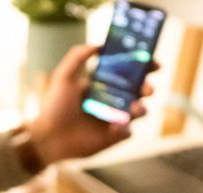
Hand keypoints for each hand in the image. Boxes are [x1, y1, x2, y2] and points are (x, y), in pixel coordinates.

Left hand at [25, 45, 155, 168]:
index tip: (153, 63)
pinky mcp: (114, 137)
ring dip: (141, 109)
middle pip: (139, 91)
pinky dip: (125, 128)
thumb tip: (99, 45)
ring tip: (135, 109)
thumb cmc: (54, 106)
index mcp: (104, 83)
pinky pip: (128, 132)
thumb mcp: (63, 77)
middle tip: (148, 89)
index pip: (129, 72)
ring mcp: (115, 118)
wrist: (49, 137)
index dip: (144, 67)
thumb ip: (77, 57)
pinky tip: (112, 128)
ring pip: (139, 111)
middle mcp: (113, 99)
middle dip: (148, 88)